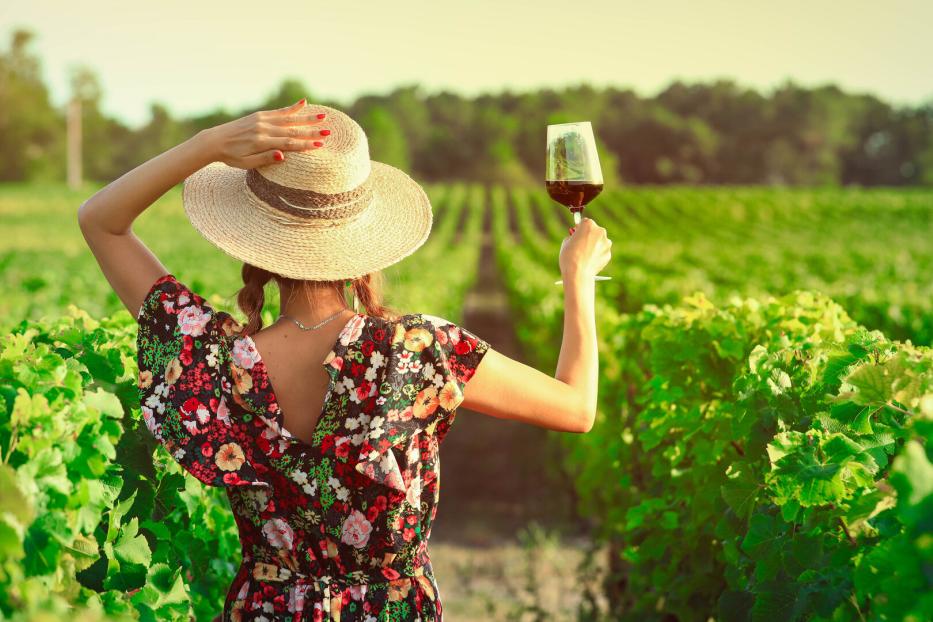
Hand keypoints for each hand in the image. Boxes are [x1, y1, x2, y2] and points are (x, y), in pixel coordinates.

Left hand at [199, 99, 330, 169]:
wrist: (214, 141)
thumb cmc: (231, 157)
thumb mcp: (246, 164)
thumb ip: (265, 159)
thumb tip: (283, 156)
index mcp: (261, 142)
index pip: (288, 143)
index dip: (305, 144)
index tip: (320, 144)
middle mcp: (263, 129)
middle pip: (292, 130)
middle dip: (311, 131)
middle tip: (328, 131)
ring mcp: (261, 120)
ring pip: (288, 119)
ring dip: (306, 117)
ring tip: (322, 116)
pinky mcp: (259, 115)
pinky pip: (279, 112)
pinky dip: (292, 108)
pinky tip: (304, 103)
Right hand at [559, 217, 611, 279]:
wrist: (578, 273)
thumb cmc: (569, 256)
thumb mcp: (566, 242)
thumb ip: (573, 236)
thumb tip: (577, 237)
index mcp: (589, 224)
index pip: (584, 222)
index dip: (579, 229)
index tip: (575, 233)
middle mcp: (600, 231)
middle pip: (594, 231)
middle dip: (588, 236)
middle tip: (580, 245)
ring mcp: (606, 243)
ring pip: (599, 242)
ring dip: (594, 245)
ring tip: (584, 255)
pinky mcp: (608, 254)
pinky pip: (602, 252)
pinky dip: (597, 255)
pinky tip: (589, 261)